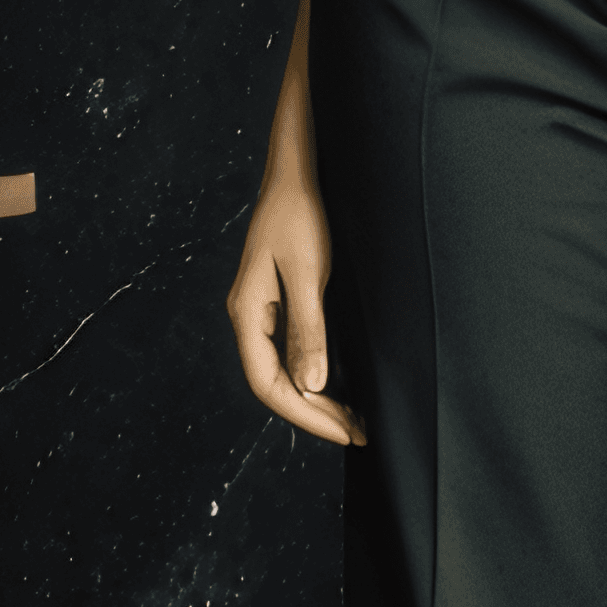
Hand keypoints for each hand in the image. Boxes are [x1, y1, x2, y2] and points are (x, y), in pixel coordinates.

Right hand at [227, 170, 365, 445]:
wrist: (296, 173)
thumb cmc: (300, 215)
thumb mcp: (309, 272)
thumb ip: (309, 329)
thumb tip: (311, 385)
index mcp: (247, 313)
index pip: (268, 384)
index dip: (305, 415)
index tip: (343, 431)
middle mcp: (250, 317)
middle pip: (276, 383)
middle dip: (315, 413)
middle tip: (358, 434)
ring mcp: (265, 311)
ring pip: (285, 371)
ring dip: (317, 398)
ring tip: (354, 420)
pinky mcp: (282, 302)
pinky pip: (294, 351)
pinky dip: (317, 374)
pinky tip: (340, 385)